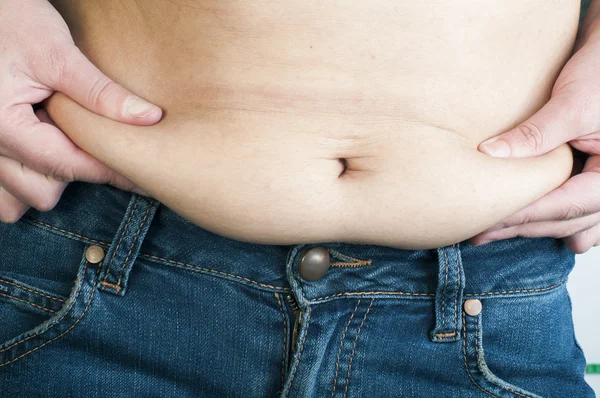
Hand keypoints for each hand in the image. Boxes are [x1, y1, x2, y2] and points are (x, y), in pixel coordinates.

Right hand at [0, 0, 161, 222]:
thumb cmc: (10, 19)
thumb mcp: (56, 52)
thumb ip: (100, 91)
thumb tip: (148, 118)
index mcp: (2, 126)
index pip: (67, 166)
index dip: (110, 172)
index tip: (143, 176)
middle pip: (42, 192)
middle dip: (77, 175)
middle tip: (103, 147)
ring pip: (19, 197)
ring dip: (49, 181)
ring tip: (71, 144)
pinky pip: (5, 187)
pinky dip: (27, 178)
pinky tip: (48, 150)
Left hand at [470, 9, 599, 252]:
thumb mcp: (571, 104)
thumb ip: (535, 133)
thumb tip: (488, 153)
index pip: (565, 205)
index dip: (524, 216)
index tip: (486, 223)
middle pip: (566, 219)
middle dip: (523, 228)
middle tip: (479, 235)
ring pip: (572, 220)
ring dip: (535, 229)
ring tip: (495, 236)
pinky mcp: (597, 178)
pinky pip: (581, 212)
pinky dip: (560, 223)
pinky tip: (548, 236)